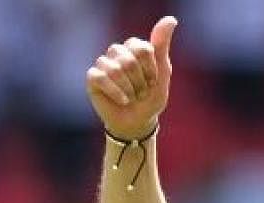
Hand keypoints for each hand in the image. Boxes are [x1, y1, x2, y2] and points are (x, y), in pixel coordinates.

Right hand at [85, 16, 176, 139]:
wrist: (137, 122)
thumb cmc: (150, 98)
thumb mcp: (163, 73)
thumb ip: (162, 46)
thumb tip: (171, 19)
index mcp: (134, 47)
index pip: (143, 49)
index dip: (151, 70)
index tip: (153, 82)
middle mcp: (117, 52)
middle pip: (129, 60)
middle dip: (140, 82)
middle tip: (141, 93)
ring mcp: (103, 63)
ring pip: (115, 69)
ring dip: (129, 90)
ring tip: (132, 98)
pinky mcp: (92, 77)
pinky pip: (101, 78)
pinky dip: (116, 93)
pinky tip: (123, 101)